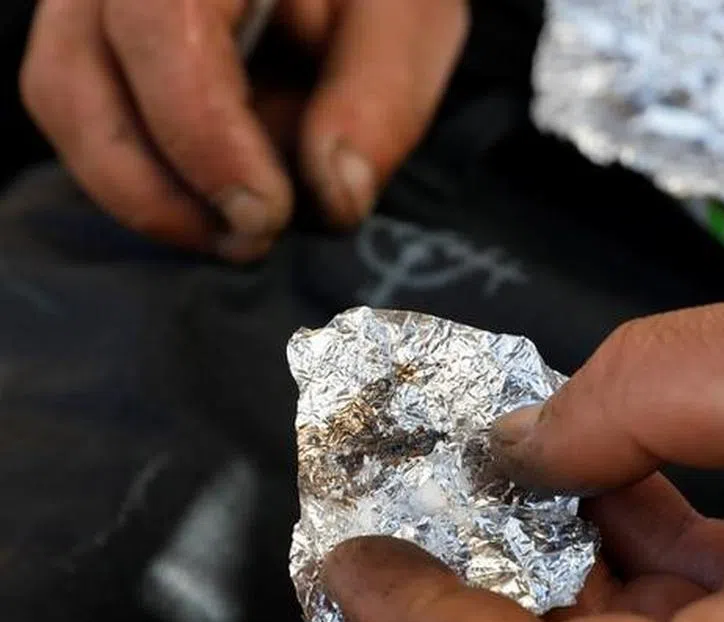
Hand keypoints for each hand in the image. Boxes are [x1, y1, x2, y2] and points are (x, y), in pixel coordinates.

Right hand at [20, 0, 467, 259]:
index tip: (265, 214)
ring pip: (63, 105)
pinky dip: (145, 179)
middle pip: (72, 78)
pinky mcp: (95, 45)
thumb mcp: (406, 24)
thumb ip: (380, 98)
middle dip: (155, 191)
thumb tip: (335, 195)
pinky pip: (83, 120)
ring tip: (237, 233)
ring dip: (144, 196)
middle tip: (249, 241)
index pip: (157, 25)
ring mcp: (92, 3)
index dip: (200, 134)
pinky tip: (216, 207)